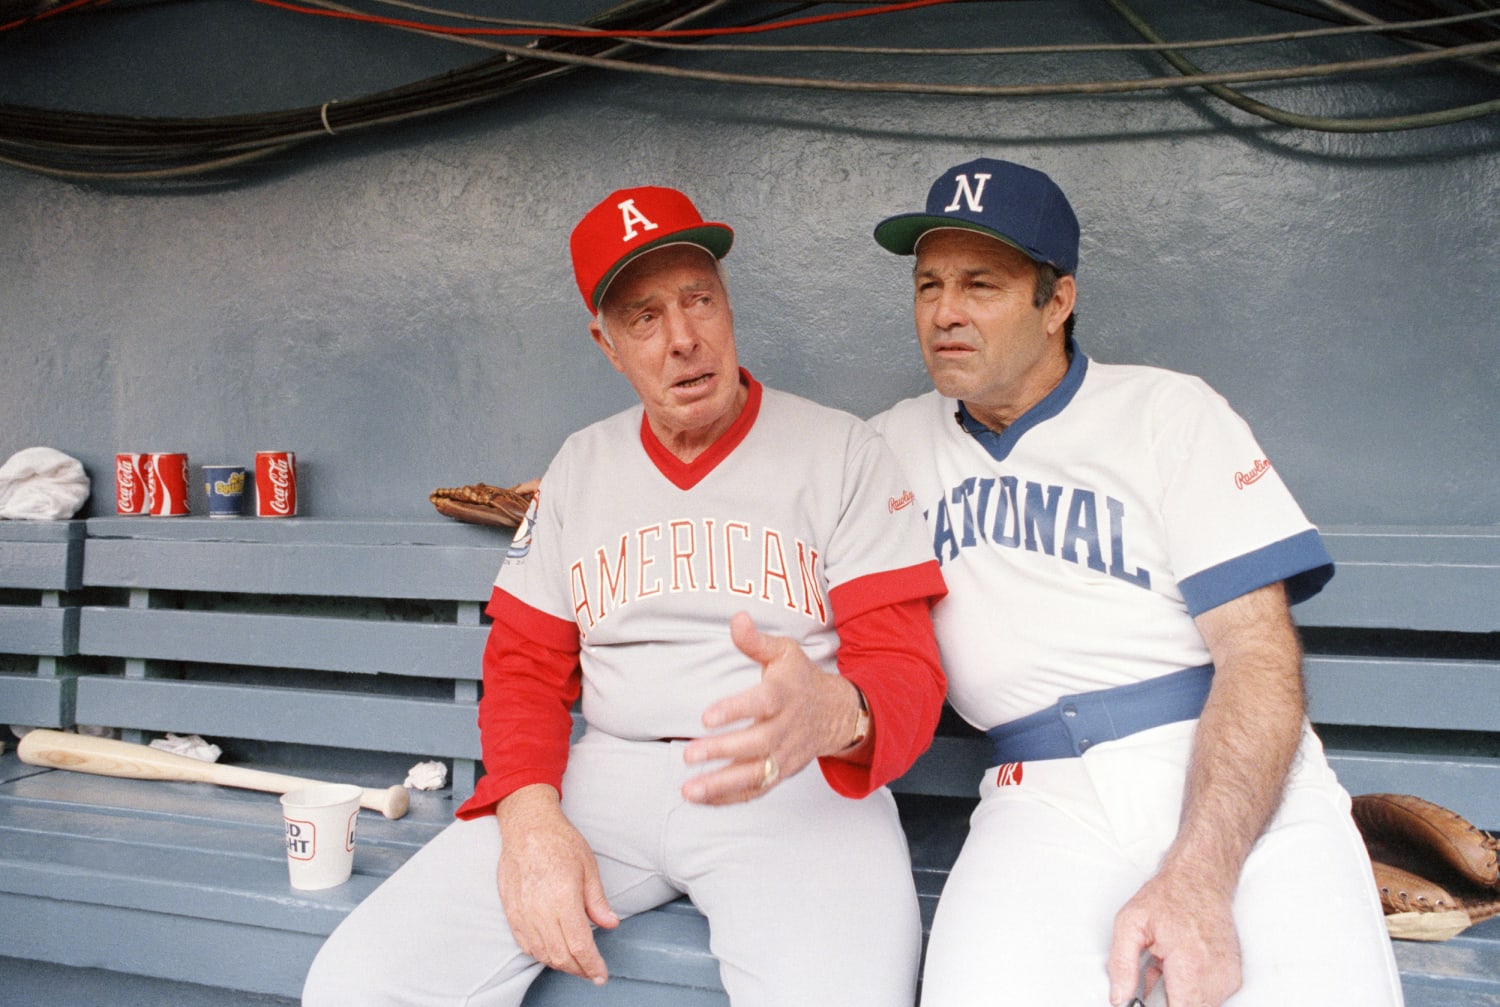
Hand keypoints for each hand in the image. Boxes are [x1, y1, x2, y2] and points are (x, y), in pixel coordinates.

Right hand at [495, 784, 618, 983]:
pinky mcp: (511, 911)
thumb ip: (597, 900)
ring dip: (560, 964)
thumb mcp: (588, 866)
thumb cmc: (560, 841)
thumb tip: (610, 924)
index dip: (591, 965)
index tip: (601, 974)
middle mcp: (541, 909)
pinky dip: (540, 954)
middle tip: (592, 972)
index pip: (579, 945)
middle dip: (579, 969)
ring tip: (575, 964)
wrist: (526, 826)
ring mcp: (523, 912)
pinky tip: (552, 954)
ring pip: (542, 953)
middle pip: (560, 955)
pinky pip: (525, 944)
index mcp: (563, 898)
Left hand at [680, 611, 861, 804]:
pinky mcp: (781, 773)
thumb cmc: (800, 679)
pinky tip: (702, 799)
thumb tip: (736, 618)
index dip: (735, 709)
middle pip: (757, 744)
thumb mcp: (785, 652)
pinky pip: (756, 790)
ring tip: (689, 789)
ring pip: (755, 774)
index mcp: (785, 695)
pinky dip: (730, 799)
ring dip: (721, 784)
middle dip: (722, 751)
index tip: (706, 717)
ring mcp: (785, 755)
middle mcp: (786, 728)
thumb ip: (757, 640)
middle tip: (688, 754)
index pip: (762, 703)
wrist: (835, 713)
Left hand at [1106, 865, 1241, 1006]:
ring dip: (1180, 996)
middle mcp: (1215, 974)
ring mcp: (1227, 977)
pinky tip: (1180, 968)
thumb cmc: (1169, 896)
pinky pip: (1211, 998)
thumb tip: (1120, 997)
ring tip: (1166, 967)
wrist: (1200, 879)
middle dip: (1167, 1000)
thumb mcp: (1130, 924)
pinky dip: (1192, 989)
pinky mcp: (1232, 977)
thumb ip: (1121, 965)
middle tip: (1154, 975)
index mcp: (1190, 964)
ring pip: (1200, 1006)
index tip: (1146, 1001)